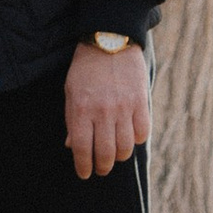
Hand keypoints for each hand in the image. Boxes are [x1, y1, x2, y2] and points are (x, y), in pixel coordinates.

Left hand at [65, 40, 149, 180]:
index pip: (82, 149)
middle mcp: (102, 111)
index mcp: (81, 109)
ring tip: (116, 156)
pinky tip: (130, 138)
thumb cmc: (86, 66)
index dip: (83, 166)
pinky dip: (137, 140)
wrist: (110, 39)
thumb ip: (72, 119)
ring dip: (120, 157)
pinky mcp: (141, 102)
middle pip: (105, 153)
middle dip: (102, 167)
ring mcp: (123, 108)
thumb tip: (72, 146)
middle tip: (101, 169)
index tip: (85, 173)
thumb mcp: (71, 91)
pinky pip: (142, 133)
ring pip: (125, 147)